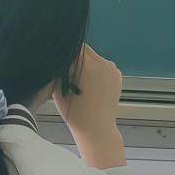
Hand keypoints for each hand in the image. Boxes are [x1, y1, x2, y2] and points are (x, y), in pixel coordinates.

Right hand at [53, 45, 125, 168]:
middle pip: (84, 49)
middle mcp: (102, 62)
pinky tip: (91, 83)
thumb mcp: (57, 87)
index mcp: (86, 64)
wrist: (97, 129)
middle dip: (75, 57)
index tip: (60, 59)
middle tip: (69, 71)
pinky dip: (96, 70)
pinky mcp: (117, 75)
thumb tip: (57, 56)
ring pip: (93, 56)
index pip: (72, 46)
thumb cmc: (74, 111)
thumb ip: (58, 68)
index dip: (64, 51)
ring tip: (81, 80)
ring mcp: (112, 69)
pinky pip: (102, 65)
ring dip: (86, 63)